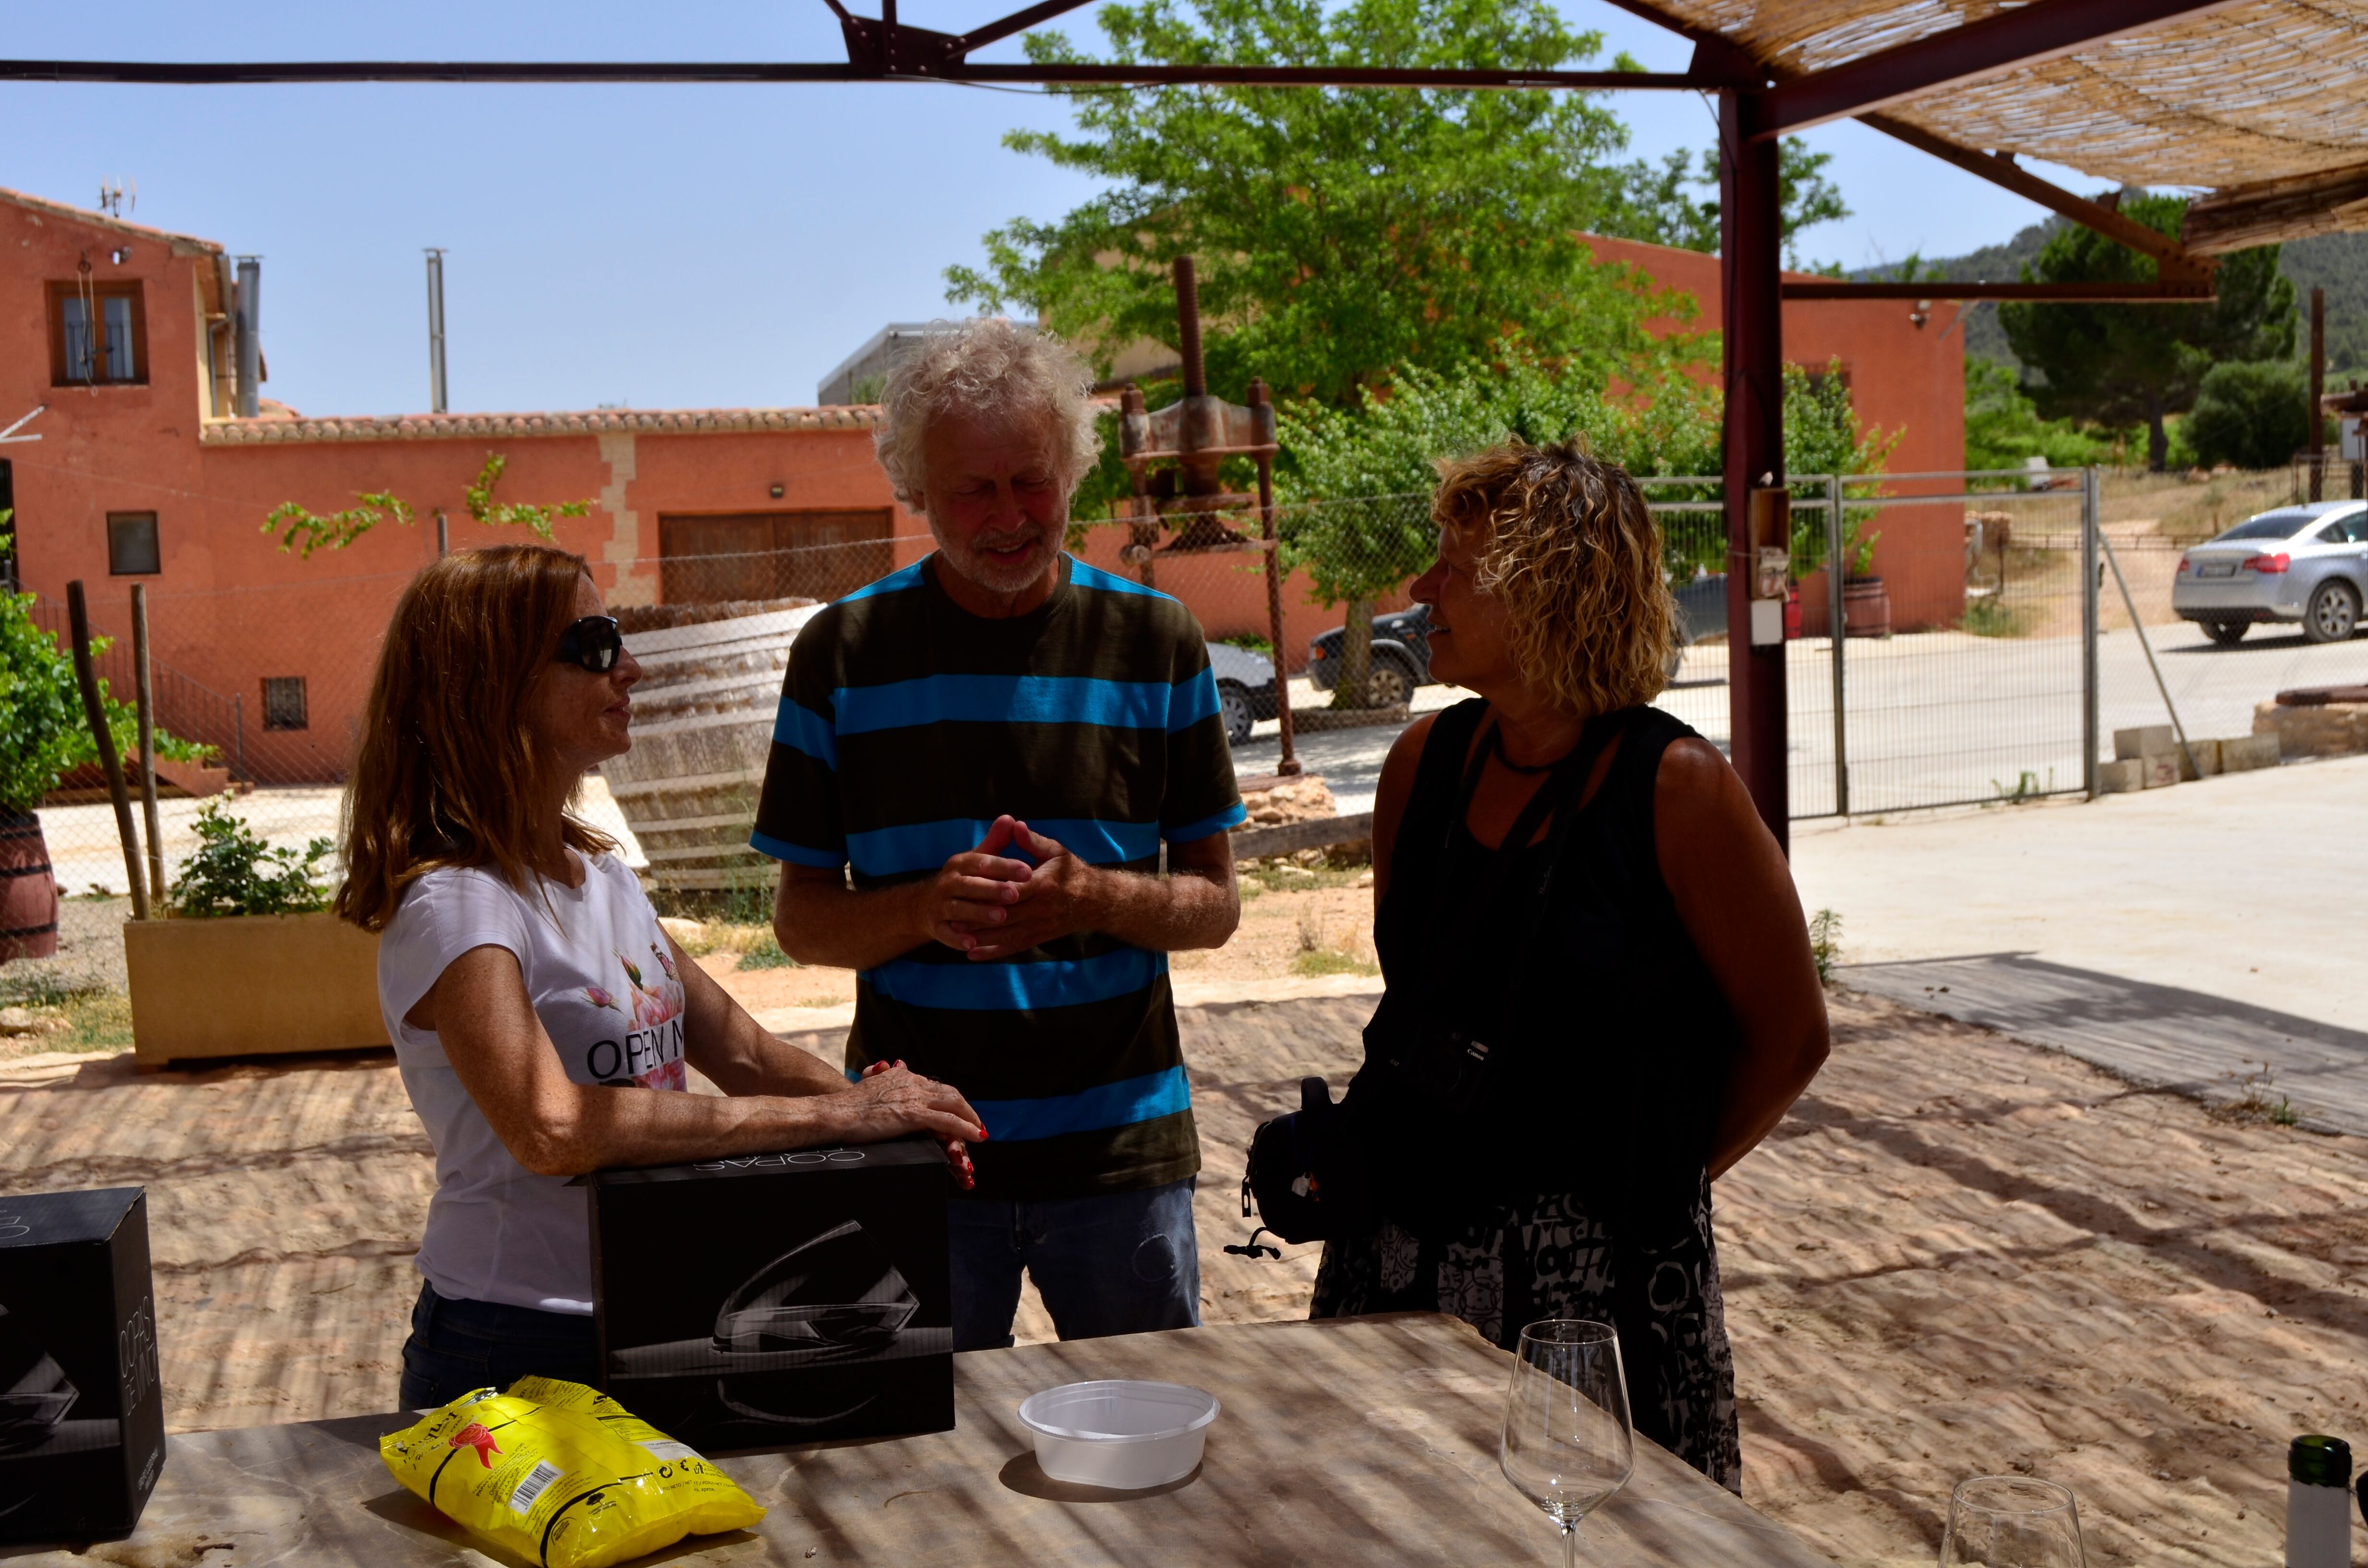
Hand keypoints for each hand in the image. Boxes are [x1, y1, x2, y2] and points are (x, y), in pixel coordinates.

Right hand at [831, 1062, 984, 1155]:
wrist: (835, 1113)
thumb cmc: (847, 1105)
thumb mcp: (870, 1083)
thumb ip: (884, 1075)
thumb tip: (895, 1064)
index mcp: (903, 1076)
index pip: (935, 1087)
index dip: (950, 1100)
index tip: (959, 1110)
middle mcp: (912, 1082)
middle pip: (950, 1094)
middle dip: (966, 1109)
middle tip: (976, 1122)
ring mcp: (914, 1098)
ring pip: (954, 1105)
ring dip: (971, 1119)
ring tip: (979, 1132)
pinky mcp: (913, 1115)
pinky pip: (949, 1122)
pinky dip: (967, 1129)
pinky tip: (977, 1137)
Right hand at [919, 816, 1036, 953]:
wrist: (925, 904)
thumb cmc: (964, 879)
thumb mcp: (977, 859)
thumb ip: (995, 842)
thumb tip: (1010, 818)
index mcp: (961, 864)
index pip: (983, 862)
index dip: (1005, 866)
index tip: (1028, 871)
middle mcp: (948, 882)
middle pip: (971, 885)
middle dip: (993, 890)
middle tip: (1015, 894)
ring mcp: (940, 905)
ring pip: (959, 909)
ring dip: (979, 913)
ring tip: (1001, 917)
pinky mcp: (936, 926)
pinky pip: (946, 934)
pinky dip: (957, 939)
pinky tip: (972, 944)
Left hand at [960, 821, 1103, 961]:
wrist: (1096, 901)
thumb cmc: (1073, 872)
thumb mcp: (1056, 852)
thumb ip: (1032, 841)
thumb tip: (1014, 824)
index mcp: (1043, 884)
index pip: (1013, 889)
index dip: (991, 892)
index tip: (968, 893)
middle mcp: (1040, 908)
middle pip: (1006, 915)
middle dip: (979, 919)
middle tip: (952, 919)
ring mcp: (1040, 925)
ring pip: (1006, 935)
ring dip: (981, 938)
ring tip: (957, 937)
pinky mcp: (1039, 937)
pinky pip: (1014, 946)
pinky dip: (993, 952)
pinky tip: (973, 954)